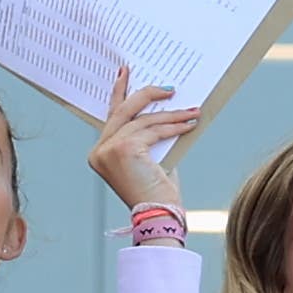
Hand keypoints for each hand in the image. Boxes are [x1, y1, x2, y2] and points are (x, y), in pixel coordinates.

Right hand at [89, 71, 203, 215]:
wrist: (159, 217)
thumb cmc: (156, 194)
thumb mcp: (151, 160)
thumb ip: (149, 139)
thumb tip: (164, 114)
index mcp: (100, 153)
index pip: (111, 117)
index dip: (119, 94)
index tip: (125, 75)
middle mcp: (100, 150)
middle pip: (123, 111)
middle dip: (145, 94)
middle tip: (166, 86)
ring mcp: (109, 149)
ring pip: (143, 121)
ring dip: (171, 115)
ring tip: (192, 111)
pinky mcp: (124, 148)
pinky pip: (154, 130)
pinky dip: (174, 126)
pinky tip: (190, 123)